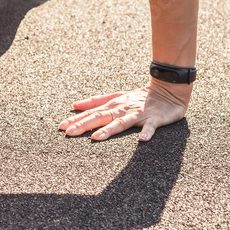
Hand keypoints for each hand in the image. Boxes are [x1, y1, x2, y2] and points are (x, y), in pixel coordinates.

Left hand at [58, 79, 190, 141]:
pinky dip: (147, 133)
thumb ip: (96, 102)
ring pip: (121, 123)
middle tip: (69, 133)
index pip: (91, 113)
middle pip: (100, 117)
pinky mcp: (154, 119)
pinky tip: (142, 140)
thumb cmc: (139, 97)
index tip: (61, 126)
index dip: (76, 119)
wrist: (167, 89)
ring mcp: (137, 114)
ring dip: (109, 130)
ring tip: (96, 138)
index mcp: (113, 105)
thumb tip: (75, 105)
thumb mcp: (115, 97)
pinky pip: (150, 127)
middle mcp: (122, 109)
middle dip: (84, 125)